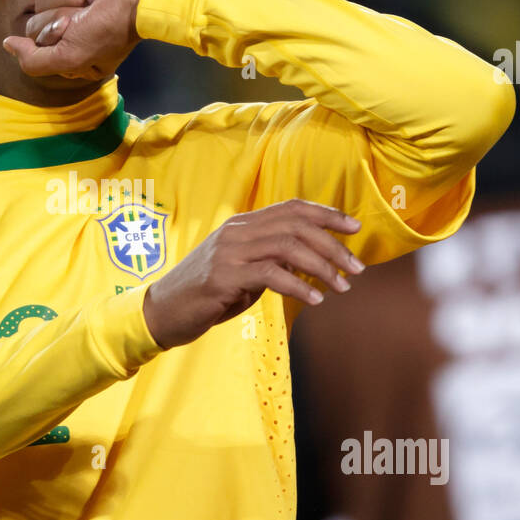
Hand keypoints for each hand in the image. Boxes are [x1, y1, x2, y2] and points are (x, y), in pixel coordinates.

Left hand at [3, 0, 155, 78]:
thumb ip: (34, 61)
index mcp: (73, 58)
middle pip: (38, 22)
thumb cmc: (111, 27)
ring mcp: (74, 7)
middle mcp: (72, 34)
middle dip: (60, 15)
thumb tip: (8, 46)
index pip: (38, 46)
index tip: (73, 32)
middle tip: (84, 15)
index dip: (52, 36)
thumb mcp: (71, 57)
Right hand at [141, 199, 364, 348]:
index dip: (326, 214)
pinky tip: (315, 299)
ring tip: (343, 287)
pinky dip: (299, 286)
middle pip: (296, 225)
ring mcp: (229, 252)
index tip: (355, 227)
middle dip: (333, 245)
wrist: (162, 312)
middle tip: (358, 268)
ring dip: (322, 267)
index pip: (291, 208)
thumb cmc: (206, 295)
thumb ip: (271, 262)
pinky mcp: (223, 276)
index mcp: (243, 225)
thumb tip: (310, 263)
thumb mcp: (243, 272)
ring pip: (288, 246)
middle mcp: (237, 232)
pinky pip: (271, 274)